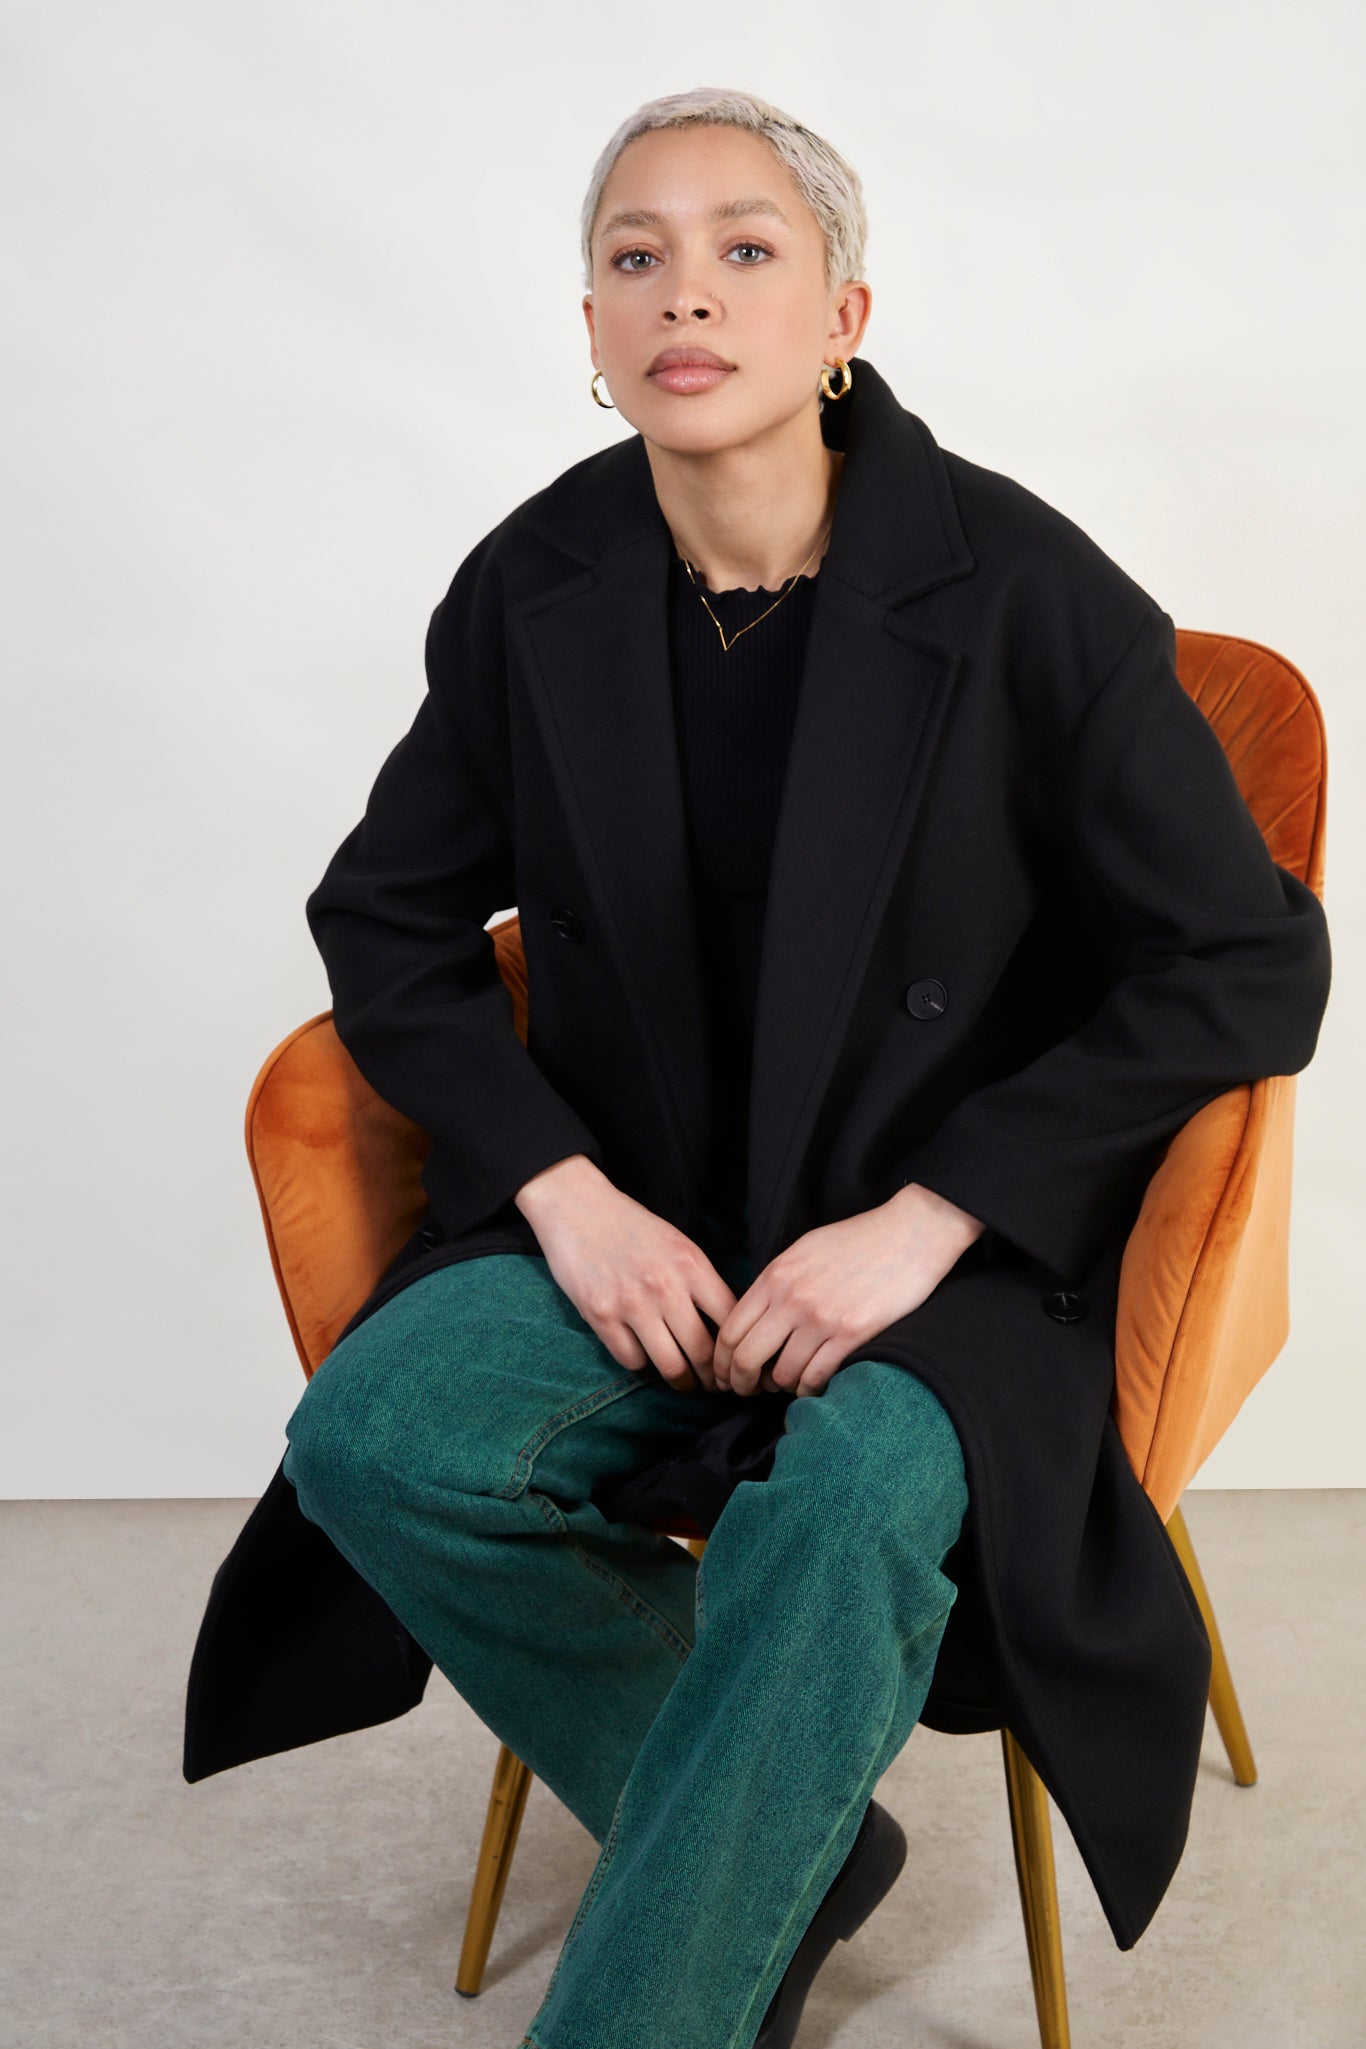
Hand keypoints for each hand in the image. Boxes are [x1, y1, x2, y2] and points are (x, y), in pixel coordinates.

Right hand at [514, 1155, 737, 1393]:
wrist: (577, 1208)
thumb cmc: (632, 1227)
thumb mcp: (678, 1245)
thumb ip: (700, 1281)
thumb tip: (726, 1326)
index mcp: (691, 1265)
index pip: (730, 1320)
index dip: (737, 1349)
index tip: (736, 1363)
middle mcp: (665, 1287)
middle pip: (702, 1352)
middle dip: (712, 1378)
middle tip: (714, 1386)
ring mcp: (631, 1304)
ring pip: (670, 1365)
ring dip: (681, 1381)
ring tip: (684, 1382)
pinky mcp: (600, 1317)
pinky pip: (632, 1361)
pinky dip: (640, 1363)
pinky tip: (643, 1353)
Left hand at [712, 1183, 985, 1398]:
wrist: (909, 1234)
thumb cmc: (858, 1240)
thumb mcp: (804, 1250)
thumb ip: (777, 1281)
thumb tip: (756, 1316)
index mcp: (776, 1276)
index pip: (731, 1330)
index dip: (721, 1360)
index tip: (725, 1374)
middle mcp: (792, 1298)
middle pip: (746, 1357)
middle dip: (740, 1382)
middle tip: (745, 1392)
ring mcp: (821, 1318)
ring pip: (782, 1374)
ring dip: (780, 1387)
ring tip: (786, 1385)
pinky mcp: (852, 1334)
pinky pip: (816, 1378)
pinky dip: (809, 1389)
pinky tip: (812, 1385)